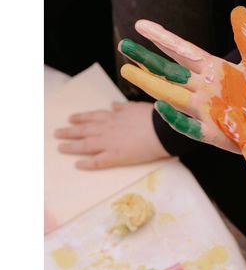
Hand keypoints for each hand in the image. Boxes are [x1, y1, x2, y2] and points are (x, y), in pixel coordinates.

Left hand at [54, 100, 169, 170]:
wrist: (163, 129)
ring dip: (72, 146)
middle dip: (69, 131)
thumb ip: (124, 107)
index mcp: (115, 116)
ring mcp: (110, 142)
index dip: (82, 118)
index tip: (72, 118)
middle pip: (84, 130)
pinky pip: (98, 161)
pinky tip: (78, 165)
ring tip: (60, 147)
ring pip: (86, 144)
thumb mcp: (137, 107)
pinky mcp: (115, 156)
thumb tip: (114, 104)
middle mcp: (108, 128)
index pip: (93, 116)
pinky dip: (87, 163)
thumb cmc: (155, 117)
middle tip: (57, 133)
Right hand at [118, 15, 245, 155]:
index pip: (182, 51)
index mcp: (212, 70)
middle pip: (170, 71)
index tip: (141, 25)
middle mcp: (203, 88)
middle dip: (147, 58)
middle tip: (123, 45)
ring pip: (172, 95)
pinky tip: (161, 106)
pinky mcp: (211, 133)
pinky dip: (175, 118)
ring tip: (128, 71)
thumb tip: (239, 10)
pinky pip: (188, 126)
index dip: (163, 38)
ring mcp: (204, 110)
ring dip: (151, 84)